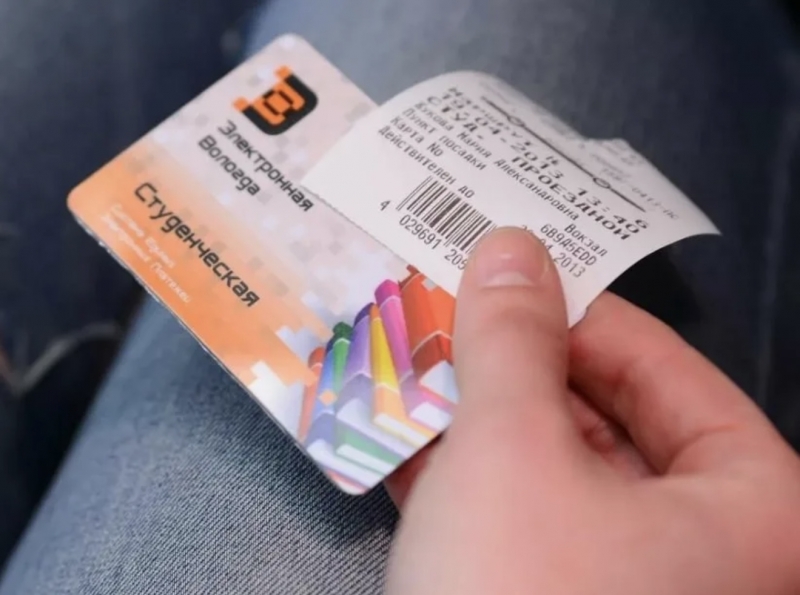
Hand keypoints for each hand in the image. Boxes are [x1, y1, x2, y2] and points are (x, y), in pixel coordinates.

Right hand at [385, 228, 799, 594]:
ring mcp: (635, 589)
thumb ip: (513, 339)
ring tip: (415, 367)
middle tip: (447, 321)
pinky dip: (468, 484)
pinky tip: (404, 442)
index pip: (663, 367)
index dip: (576, 313)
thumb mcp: (511, 449)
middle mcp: (710, 552)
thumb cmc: (519, 592)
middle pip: (605, 420)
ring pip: (556, 474)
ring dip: (480, 423)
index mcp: (752, 507)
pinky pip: (526, 525)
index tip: (502, 280)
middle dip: (513, 371)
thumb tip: (514, 244)